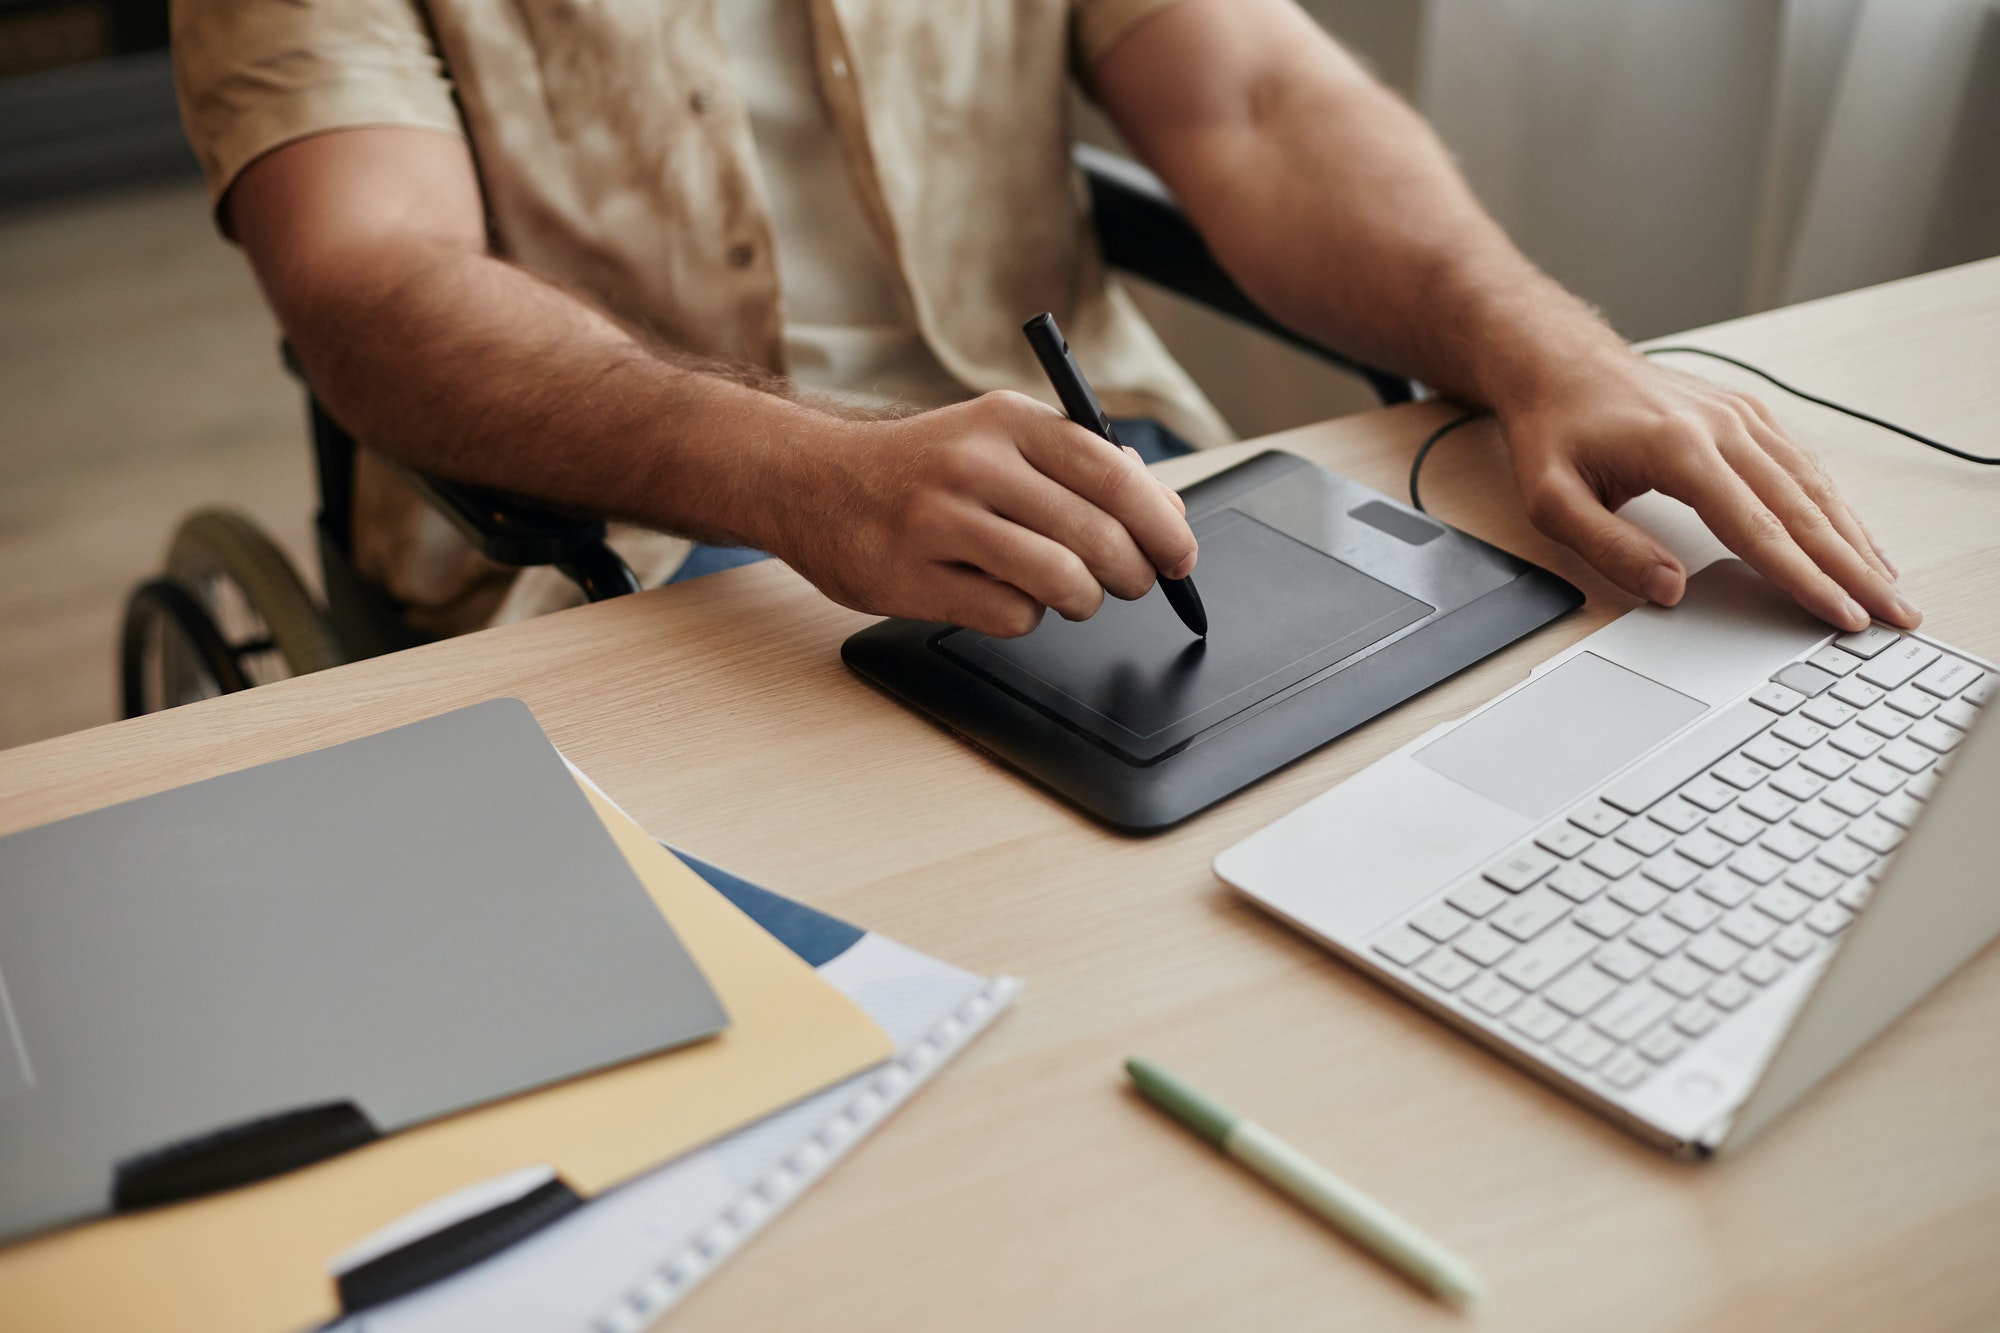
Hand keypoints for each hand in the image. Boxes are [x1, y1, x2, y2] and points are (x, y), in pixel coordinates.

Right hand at [767, 391, 1195, 636]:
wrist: (811, 482)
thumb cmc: (921, 467)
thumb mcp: (996, 439)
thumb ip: (1076, 467)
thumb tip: (1165, 513)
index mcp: (1007, 420)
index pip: (1113, 473)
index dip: (1162, 523)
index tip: (1181, 556)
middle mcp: (975, 464)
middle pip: (1096, 535)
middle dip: (1132, 573)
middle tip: (1133, 584)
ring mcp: (941, 521)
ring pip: (1061, 582)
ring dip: (1083, 601)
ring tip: (1075, 596)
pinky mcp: (915, 577)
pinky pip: (1011, 615)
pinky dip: (1025, 617)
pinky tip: (1006, 597)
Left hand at [1495, 352, 1917, 631]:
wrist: (1560, 363)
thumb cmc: (1555, 430)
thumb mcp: (1553, 499)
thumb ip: (1610, 548)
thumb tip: (1671, 589)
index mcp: (1679, 449)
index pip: (1756, 529)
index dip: (1803, 579)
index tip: (1840, 616)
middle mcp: (1723, 427)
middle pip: (1802, 510)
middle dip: (1853, 569)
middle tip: (1895, 614)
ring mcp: (1741, 416)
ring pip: (1814, 486)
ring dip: (1856, 540)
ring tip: (1891, 587)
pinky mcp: (1747, 414)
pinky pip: (1802, 466)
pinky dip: (1836, 507)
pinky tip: (1857, 539)